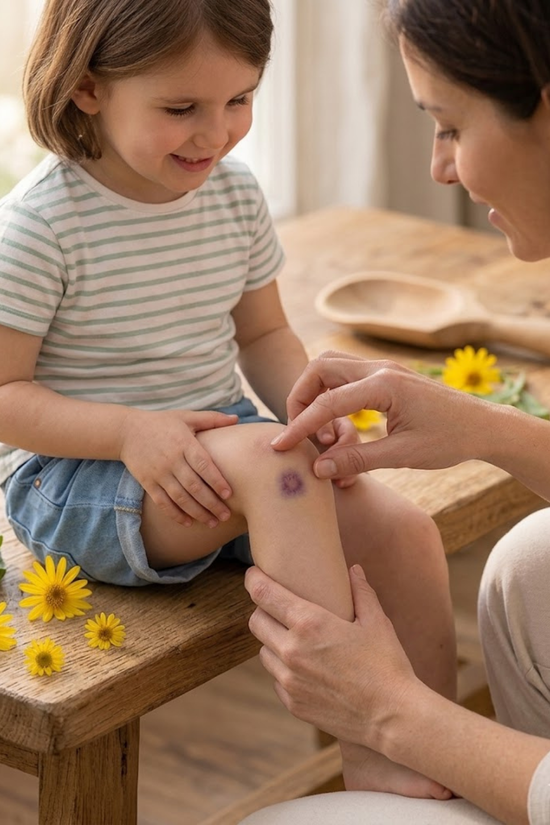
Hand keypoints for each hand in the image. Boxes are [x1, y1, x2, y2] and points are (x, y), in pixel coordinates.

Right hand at [119, 408, 237, 525]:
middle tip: (226, 516)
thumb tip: (236, 418)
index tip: (229, 494)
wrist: (126, 431)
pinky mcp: (147, 483)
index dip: (216, 481)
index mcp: (184, 443)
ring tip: (212, 523)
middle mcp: (172, 460)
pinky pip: (163, 502)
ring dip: (197, 512)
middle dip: (211, 503)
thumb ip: (212, 419)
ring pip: (180, 497)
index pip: (203, 465)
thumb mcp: (186, 417)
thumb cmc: (162, 423)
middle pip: (194, 486)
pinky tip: (188, 523)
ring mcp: (158, 473)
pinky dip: (175, 514)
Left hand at [245, 564, 417, 748]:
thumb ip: (361, 592)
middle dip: (263, 611)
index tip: (254, 574)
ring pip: (264, 651)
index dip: (254, 580)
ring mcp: (289, 680)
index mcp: (309, 623)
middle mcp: (292, 650)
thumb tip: (354, 570)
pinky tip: (307, 669)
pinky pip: (276, 679)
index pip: (263, 594)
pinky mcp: (292, 704)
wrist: (392, 718)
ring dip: (274, 642)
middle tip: (279, 608)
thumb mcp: (377, 622)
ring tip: (296, 640)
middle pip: (256, 622)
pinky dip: (285, 670)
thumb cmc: (387, 666)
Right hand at [272, 350, 486, 478]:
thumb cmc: (449, 440)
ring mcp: (383, 368)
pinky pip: (346, 374)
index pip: (326, 402)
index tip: (280, 446)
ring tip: (318, 428)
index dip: (298, 425)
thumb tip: (318, 468)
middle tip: (301, 431)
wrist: (484, 426)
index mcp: (383, 385)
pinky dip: (331, 392)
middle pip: (319, 367)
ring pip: (330, 365)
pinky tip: (336, 420)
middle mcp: (380, 368)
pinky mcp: (386, 375)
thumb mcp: (403, 455)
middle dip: (300, 397)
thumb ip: (357, 459)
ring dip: (314, 391)